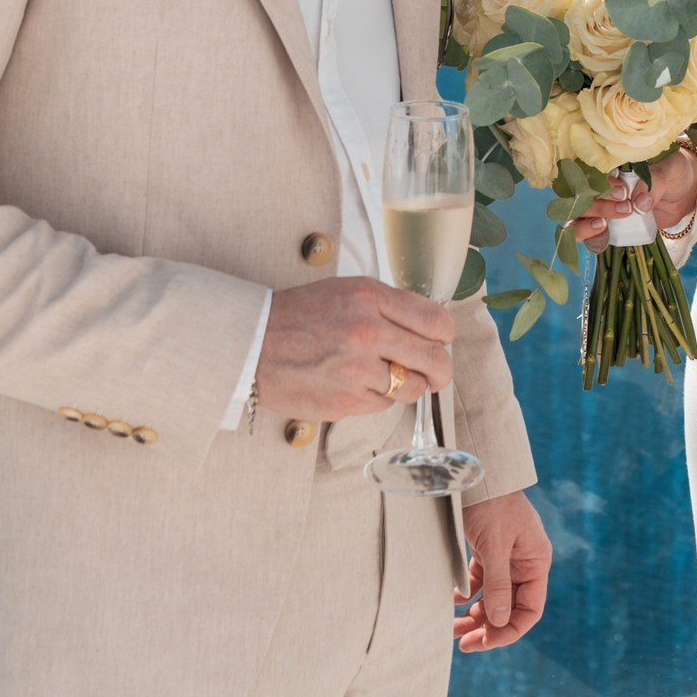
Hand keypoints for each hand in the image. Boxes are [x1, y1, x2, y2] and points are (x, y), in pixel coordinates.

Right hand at [252, 277, 455, 420]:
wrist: (251, 343)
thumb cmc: (299, 315)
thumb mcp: (346, 291)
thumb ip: (387, 305)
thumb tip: (428, 325)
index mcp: (370, 297)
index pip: (435, 320)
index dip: (445, 335)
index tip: (441, 340)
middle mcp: (367, 332)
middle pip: (434, 359)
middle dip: (441, 369)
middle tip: (437, 372)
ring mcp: (357, 370)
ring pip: (411, 387)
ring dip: (407, 385)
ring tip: (388, 377)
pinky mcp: (346, 401)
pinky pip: (383, 405)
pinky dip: (378, 398)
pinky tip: (357, 385)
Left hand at [453, 489, 550, 650]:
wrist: (475, 470)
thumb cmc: (492, 503)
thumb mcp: (495, 545)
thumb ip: (498, 584)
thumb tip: (499, 622)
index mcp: (536, 562)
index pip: (530, 609)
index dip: (510, 630)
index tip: (486, 641)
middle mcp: (524, 564)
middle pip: (509, 607)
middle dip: (488, 627)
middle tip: (464, 644)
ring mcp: (505, 558)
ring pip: (492, 598)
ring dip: (474, 615)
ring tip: (451, 629)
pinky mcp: (488, 551)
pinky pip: (479, 583)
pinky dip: (467, 594)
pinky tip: (451, 599)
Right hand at [569, 149, 696, 245]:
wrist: (684, 191)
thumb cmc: (674, 172)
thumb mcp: (669, 169)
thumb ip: (655, 182)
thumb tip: (640, 203)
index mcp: (611, 164)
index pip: (593, 172)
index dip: (602, 185)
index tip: (623, 192)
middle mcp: (602, 184)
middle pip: (582, 197)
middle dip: (597, 206)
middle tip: (625, 209)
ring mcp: (603, 205)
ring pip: (578, 216)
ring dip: (584, 224)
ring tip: (603, 226)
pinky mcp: (610, 224)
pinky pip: (589, 233)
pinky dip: (589, 237)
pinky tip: (601, 235)